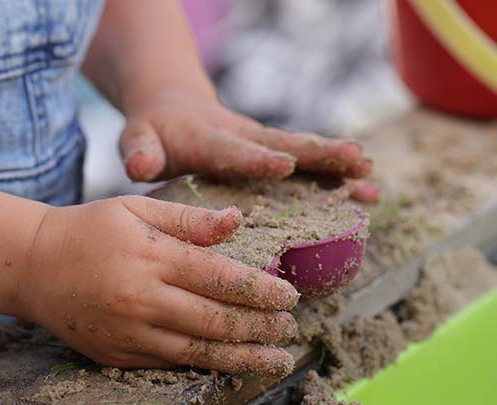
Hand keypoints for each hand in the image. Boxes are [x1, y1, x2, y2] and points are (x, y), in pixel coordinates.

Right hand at [19, 196, 299, 375]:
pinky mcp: (117, 354)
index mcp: (153, 256)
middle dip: (261, 327)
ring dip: (244, 356)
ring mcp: (129, 332)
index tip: (289, 295)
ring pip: (199, 352)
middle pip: (216, 320)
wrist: (34, 265)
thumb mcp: (137, 208)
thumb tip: (237, 221)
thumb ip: (189, 218)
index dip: (262, 290)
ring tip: (276, 359)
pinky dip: (206, 366)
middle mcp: (143, 298)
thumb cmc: (91, 229)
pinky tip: (230, 364)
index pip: (222, 278)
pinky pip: (171, 364)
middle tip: (290, 327)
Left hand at [119, 90, 378, 202]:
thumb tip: (140, 165)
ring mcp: (261, 145)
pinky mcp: (271, 151)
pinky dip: (334, 176)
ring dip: (337, 166)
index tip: (285, 165)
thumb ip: (139, 150)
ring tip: (372, 180)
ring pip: (303, 153)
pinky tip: (363, 191)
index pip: (234, 150)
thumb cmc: (154, 131)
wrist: (174, 107)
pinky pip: (305, 163)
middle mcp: (243, 138)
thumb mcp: (138, 137)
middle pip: (285, 144)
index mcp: (209, 140)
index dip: (257, 158)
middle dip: (320, 155)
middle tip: (356, 161)